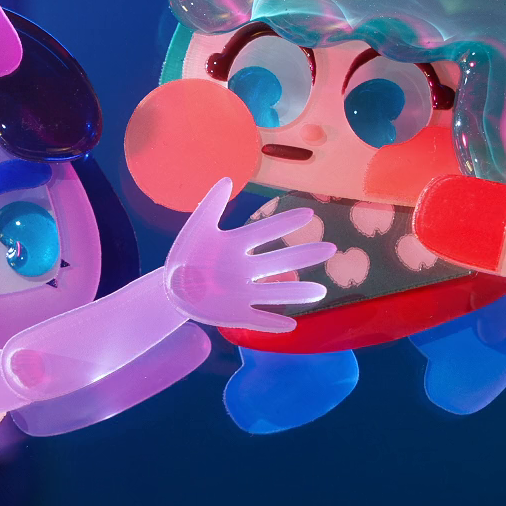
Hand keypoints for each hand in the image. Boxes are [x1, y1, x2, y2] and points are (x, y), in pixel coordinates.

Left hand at [164, 179, 333, 331]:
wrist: (175, 286)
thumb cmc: (189, 254)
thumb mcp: (198, 228)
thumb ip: (211, 206)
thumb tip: (228, 179)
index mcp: (236, 244)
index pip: (263, 231)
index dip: (283, 223)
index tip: (308, 213)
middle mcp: (246, 268)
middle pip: (279, 261)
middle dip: (303, 256)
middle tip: (330, 249)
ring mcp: (243, 292)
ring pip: (275, 292)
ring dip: (296, 293)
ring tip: (320, 291)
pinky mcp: (235, 313)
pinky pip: (256, 318)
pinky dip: (271, 323)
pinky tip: (290, 325)